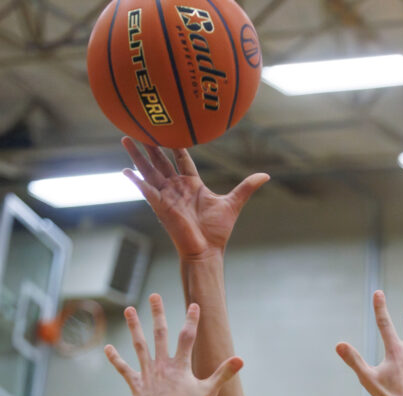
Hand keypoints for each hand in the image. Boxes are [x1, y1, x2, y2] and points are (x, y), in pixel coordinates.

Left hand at [104, 294, 242, 395]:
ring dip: (134, 327)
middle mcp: (162, 366)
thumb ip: (223, 374)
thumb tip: (240, 359)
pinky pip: (124, 370)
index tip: (193, 305)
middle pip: (160, 334)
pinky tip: (107, 347)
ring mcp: (147, 374)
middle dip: (158, 314)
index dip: (191, 320)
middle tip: (155, 296)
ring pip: (139, 346)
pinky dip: (115, 359)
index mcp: (180, 366)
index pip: (187, 337)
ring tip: (129, 310)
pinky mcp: (136, 386)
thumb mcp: (209, 392)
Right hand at [122, 137, 268, 257]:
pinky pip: (146, 191)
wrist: (208, 251)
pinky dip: (136, 181)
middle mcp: (177, 188)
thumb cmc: (218, 231)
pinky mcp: (161, 206)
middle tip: (141, 126)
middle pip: (161, 161)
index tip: (171, 127)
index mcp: (192, 184)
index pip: (182, 158)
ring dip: (138, 156)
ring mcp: (167, 196)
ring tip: (126, 138)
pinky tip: (124, 171)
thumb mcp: (234, 203)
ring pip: (150, 171)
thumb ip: (247, 187)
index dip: (177, 143)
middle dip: (151, 144)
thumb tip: (266, 175)